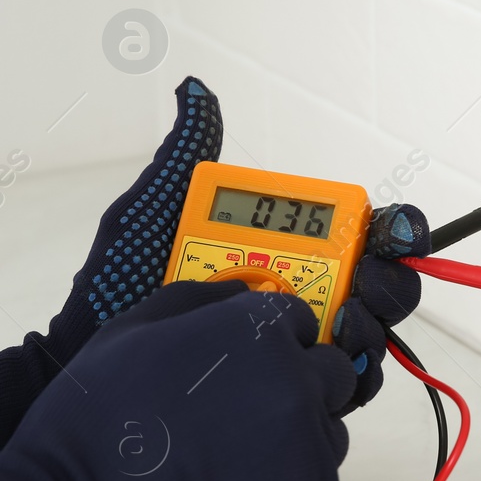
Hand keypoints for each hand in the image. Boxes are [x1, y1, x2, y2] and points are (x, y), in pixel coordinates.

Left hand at [0, 74, 432, 476]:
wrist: (88, 350)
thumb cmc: (119, 280)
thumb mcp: (155, 208)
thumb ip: (188, 153)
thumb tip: (195, 89)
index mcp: (287, 246)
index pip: (361, 232)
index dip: (392, 228)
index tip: (386, 229)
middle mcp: (304, 295)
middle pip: (382, 285)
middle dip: (390, 278)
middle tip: (364, 276)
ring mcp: (300, 345)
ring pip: (371, 337)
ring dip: (374, 325)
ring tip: (345, 318)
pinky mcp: (290, 391)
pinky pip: (343, 388)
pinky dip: (354, 373)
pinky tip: (330, 356)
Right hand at [0, 280, 353, 480]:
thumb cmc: (98, 416)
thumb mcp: (136, 327)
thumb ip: (202, 300)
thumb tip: (245, 293)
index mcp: (260, 333)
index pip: (300, 322)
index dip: (273, 340)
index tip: (246, 363)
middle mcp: (297, 387)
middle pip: (331, 376)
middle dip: (300, 386)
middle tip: (246, 413)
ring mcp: (308, 453)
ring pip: (329, 436)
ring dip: (297, 441)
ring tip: (233, 461)